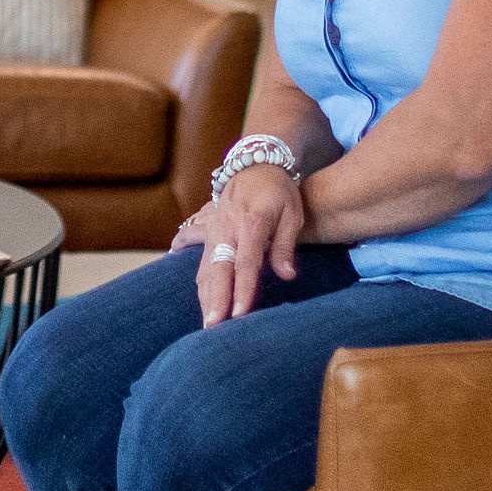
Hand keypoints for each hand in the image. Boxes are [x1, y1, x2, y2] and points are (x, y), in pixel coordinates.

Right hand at [194, 163, 303, 326]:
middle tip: (213, 326)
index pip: (246, 262)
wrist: (255, 164)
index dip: (243, 288)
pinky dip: (200, 283)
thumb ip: (286, 245)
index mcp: (250, 223)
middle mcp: (227, 228)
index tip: (240, 313)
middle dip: (215, 299)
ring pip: (206, 268)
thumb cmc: (279, 191)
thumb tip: (287, 275)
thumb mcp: (292, 212)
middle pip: (219, 269)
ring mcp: (214, 231)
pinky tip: (199, 301)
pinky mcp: (209, 234)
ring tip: (207, 323)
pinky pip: (201, 262)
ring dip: (206, 297)